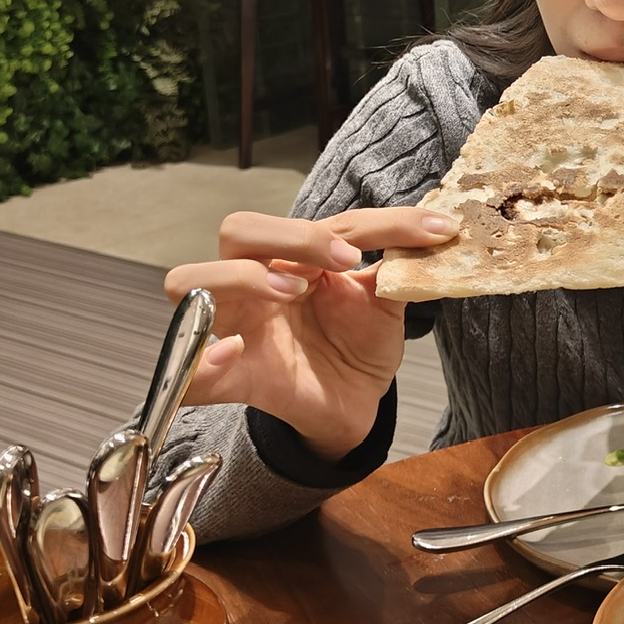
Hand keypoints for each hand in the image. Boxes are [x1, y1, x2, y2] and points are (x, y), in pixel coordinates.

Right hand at [164, 207, 459, 461]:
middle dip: (291, 236)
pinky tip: (232, 352)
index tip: (429, 232)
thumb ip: (401, 265)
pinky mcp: (227, 378)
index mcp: (293, 258)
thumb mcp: (386, 300)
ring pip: (189, 280)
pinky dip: (199, 358)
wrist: (355, 403)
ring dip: (241, 277)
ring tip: (294, 294)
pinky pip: (184, 368)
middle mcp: (254, 283)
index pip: (318, 220)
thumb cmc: (359, 345)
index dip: (375, 221)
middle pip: (238, 230)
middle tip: (343, 261)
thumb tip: (438, 232)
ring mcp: (232, 326)